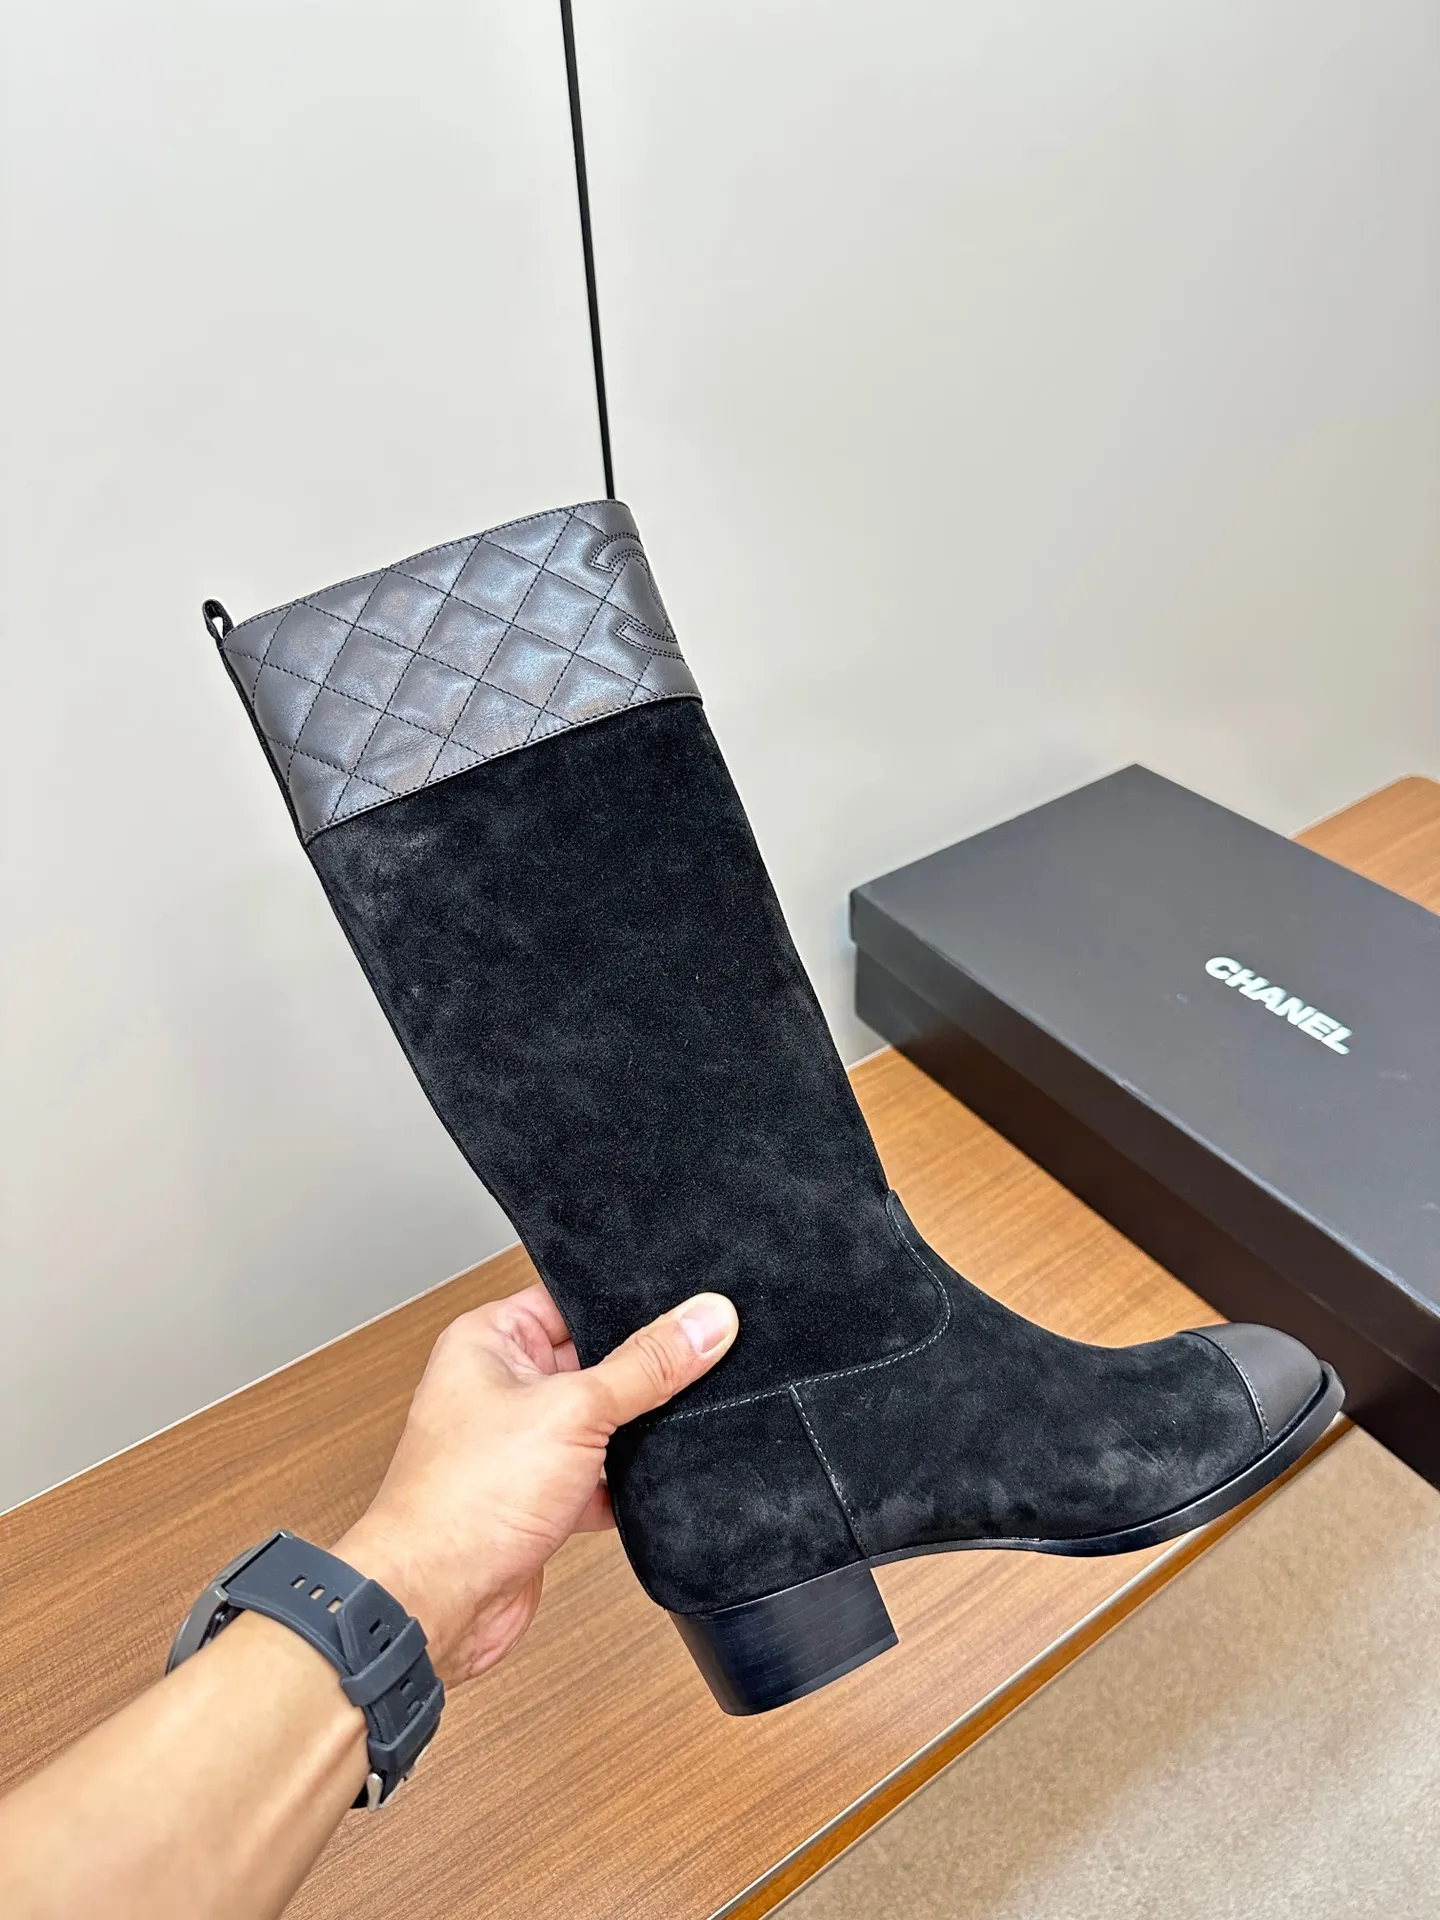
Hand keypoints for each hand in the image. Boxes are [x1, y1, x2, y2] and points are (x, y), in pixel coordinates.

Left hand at [333, 1284, 737, 1686]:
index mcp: (489, 1341)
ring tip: (680, 1423)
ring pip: (599, 1422)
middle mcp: (500, 1386)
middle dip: (639, 1372)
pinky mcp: (538, 1496)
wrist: (437, 1604)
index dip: (625, 1302)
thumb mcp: (575, 1411)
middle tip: (697, 1363)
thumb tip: (705, 1320)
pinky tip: (656, 1486)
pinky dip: (624, 1484)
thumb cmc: (464, 1500)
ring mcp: (520, 1444)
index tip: (686, 1303)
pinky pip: (597, 1475)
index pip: (572, 1299)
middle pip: (593, 1361)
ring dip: (633, 1433)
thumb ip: (648, 1367)